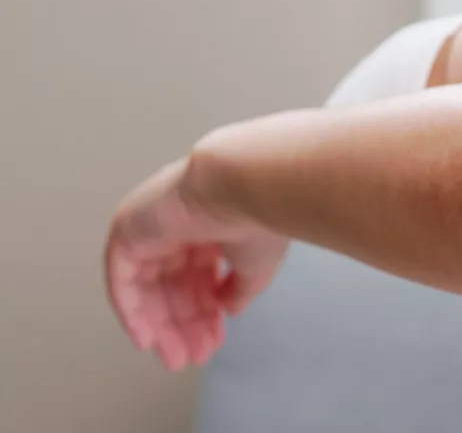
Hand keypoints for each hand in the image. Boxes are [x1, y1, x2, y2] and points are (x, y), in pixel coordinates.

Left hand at [105, 157, 288, 370]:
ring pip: (148, 288)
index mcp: (210, 227)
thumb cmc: (258, 217)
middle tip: (194, 356)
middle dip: (185, 325)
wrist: (243, 187)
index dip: (207, 313)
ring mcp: (150, 228)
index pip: (200, 278)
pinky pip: (122, 280)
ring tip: (177, 356)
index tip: (213, 340)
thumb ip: (238, 290)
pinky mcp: (128, 230)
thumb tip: (228, 308)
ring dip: (161, 325)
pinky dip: (131, 311)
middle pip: (173, 287)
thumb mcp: (255, 267)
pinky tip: (147, 339)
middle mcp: (178, 226)